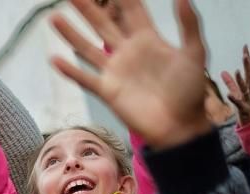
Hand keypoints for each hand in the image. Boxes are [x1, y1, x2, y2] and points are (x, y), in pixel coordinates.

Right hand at [50, 0, 211, 149]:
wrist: (180, 126)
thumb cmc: (190, 91)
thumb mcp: (195, 53)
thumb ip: (189, 24)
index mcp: (148, 39)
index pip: (131, 9)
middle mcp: (127, 51)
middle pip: (103, 23)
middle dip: (88, 8)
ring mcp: (115, 71)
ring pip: (87, 48)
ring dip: (71, 34)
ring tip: (54, 17)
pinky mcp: (108, 91)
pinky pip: (85, 78)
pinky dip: (70, 70)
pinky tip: (55, 60)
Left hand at [221, 45, 249, 125]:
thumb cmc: (244, 105)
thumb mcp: (236, 92)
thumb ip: (230, 82)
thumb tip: (223, 72)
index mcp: (248, 84)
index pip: (248, 68)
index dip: (247, 57)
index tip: (245, 46)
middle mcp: (249, 90)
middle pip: (249, 75)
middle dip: (247, 64)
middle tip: (245, 54)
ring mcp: (247, 99)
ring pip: (245, 88)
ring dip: (241, 79)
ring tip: (237, 71)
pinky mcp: (244, 108)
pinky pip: (238, 103)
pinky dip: (234, 99)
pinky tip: (229, 95)